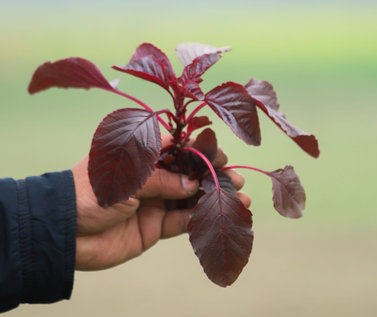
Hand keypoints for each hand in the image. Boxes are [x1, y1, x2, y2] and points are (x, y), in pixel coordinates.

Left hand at [72, 135, 250, 270]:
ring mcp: (155, 202)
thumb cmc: (88, 193)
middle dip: (213, 174)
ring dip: (214, 198)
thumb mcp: (127, 178)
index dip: (200, 150)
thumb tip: (195, 183)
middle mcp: (151, 177)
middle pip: (189, 172)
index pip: (177, 147)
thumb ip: (163, 180)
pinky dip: (200, 218)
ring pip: (191, 197)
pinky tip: (220, 215)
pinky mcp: (155, 227)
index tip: (220, 155)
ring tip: (239, 197)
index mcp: (140, 155)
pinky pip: (182, 221)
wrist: (65, 234)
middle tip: (235, 177)